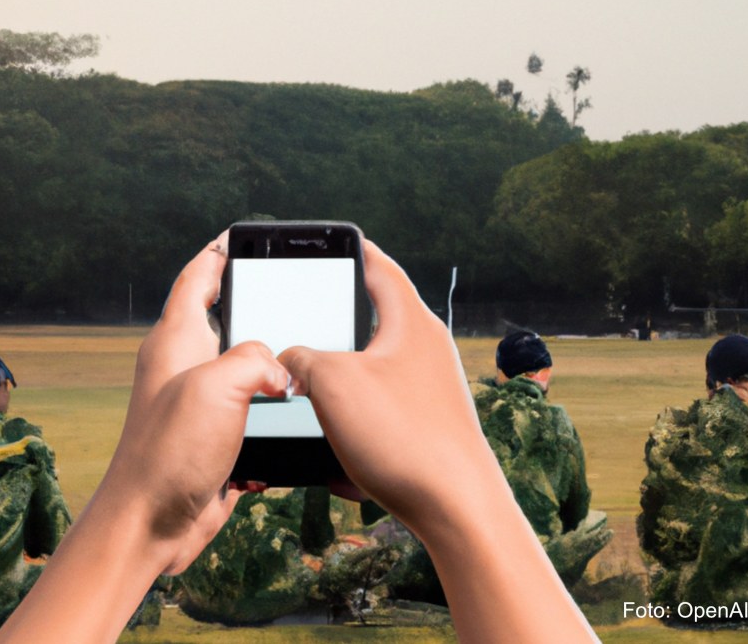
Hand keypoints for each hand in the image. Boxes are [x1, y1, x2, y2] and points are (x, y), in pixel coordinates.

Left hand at [104, 234, 288, 572]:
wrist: (151, 524)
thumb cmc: (169, 454)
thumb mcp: (217, 386)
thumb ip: (255, 358)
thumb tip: (280, 369)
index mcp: (176, 340)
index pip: (196, 276)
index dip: (219, 251)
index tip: (243, 235)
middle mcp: (185, 366)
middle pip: (224, 318)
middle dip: (256, 303)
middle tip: (290, 292)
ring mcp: (199, 403)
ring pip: (243, 367)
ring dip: (272, 363)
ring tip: (305, 357)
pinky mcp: (214, 437)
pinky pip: (251, 411)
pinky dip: (273, 410)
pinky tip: (293, 415)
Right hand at [279, 240, 596, 642]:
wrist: (456, 506)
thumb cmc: (403, 435)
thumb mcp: (333, 383)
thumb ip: (301, 360)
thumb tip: (290, 362)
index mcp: (410, 322)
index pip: (381, 268)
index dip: (355, 251)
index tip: (336, 242)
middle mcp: (427, 348)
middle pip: (378, 316)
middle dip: (340, 318)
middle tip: (309, 315)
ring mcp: (431, 386)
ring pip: (376, 364)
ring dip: (342, 373)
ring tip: (311, 383)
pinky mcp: (428, 422)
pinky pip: (382, 404)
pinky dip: (355, 413)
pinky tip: (336, 440)